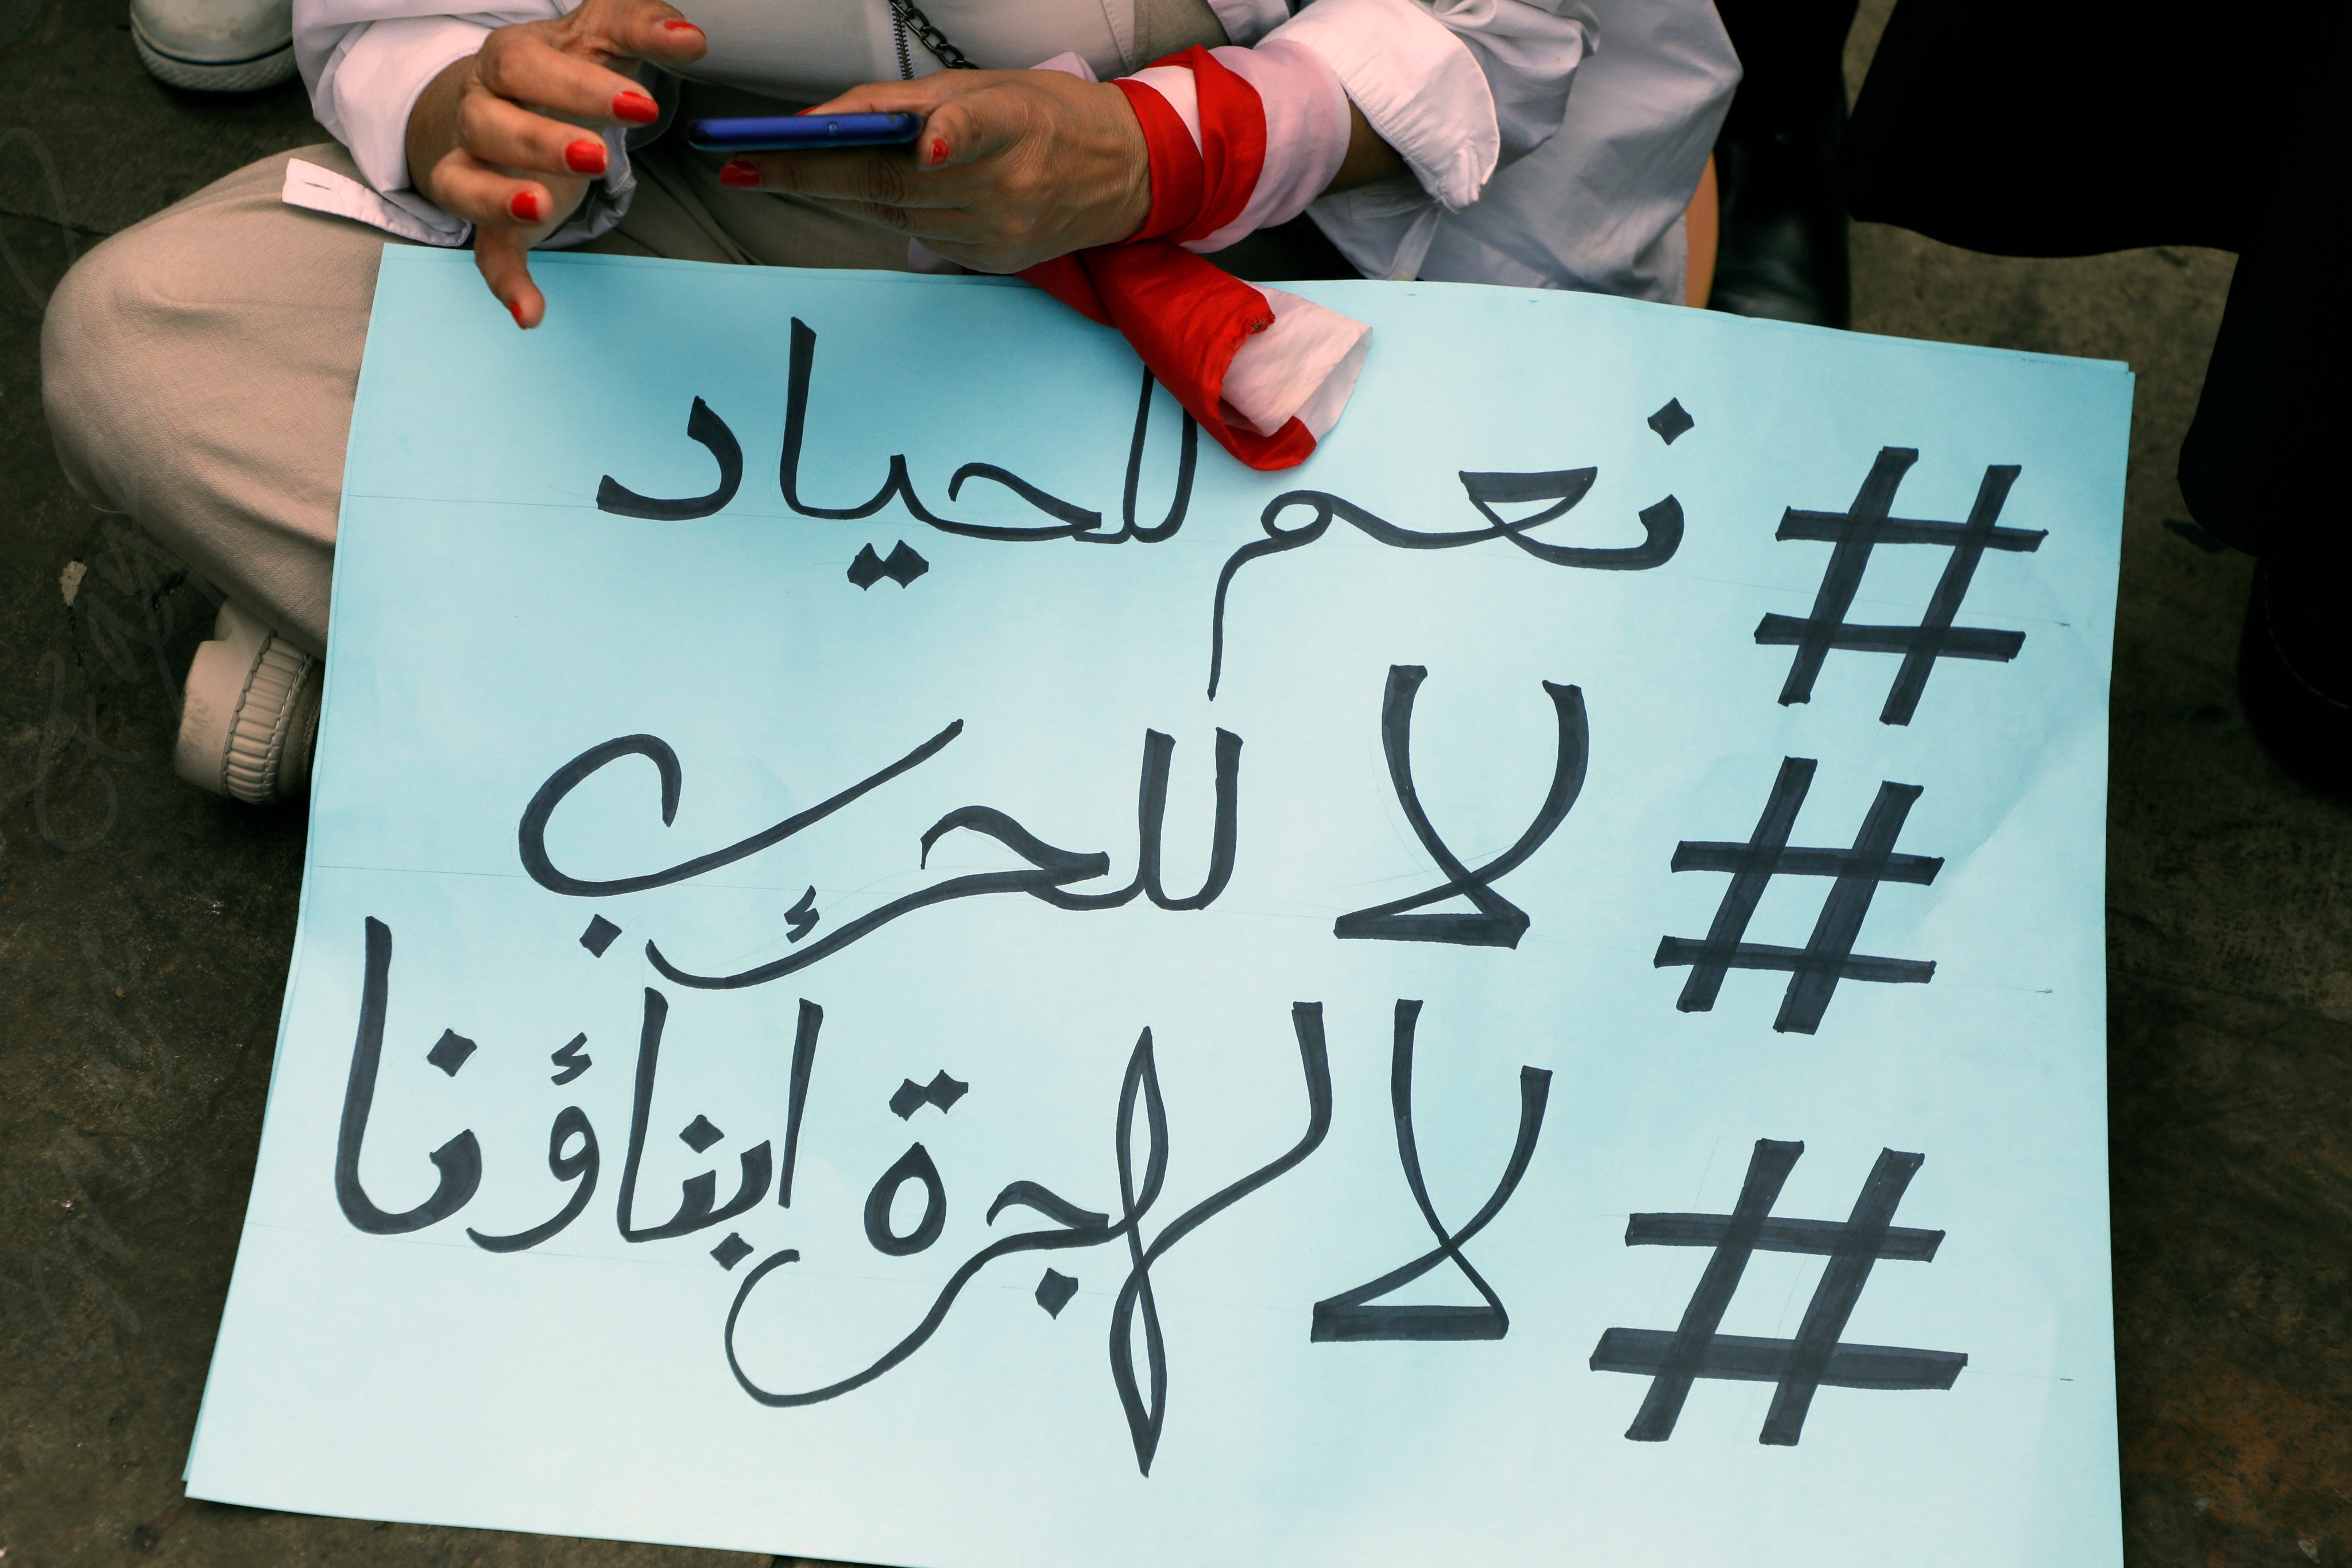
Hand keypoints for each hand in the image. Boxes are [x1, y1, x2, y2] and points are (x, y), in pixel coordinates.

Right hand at [404, 0, 708, 326]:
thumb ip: (643, 27)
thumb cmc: (564, 66)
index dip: (579, 85)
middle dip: (541, 141)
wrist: (506, 96)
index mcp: (508, 59)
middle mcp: (480, 109)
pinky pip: (485, 252)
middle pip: (490, 121)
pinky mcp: (489, 219)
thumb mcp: (601, 35)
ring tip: (541, 209)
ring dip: (500, 199)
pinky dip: (506, 284)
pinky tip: (530, 314)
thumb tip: (691, 38)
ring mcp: (474, 165)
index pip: (527, 63)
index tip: (641, 105)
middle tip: (598, 157)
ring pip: (466, 181)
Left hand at [717, 70, 1151, 273]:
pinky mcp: (994, 260)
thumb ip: (906, 101)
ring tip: (767, 169)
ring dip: (836, 191)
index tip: (929, 143)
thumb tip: (826, 120)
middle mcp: (1007, 185)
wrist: (1124, 174)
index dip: (949, 135)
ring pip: (894, 212)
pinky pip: (918, 234)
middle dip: (811, 172)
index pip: (971, 128)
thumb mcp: (988, 85)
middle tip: (742, 164)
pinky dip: (886, 210)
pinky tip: (861, 190)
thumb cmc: (1048, 116)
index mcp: (1013, 124)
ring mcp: (998, 231)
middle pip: (893, 182)